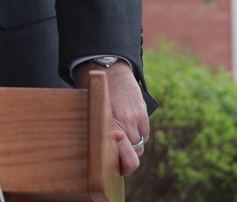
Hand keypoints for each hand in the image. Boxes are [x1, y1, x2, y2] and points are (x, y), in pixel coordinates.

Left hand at [74, 59, 148, 176]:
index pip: (128, 160)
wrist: (105, 66)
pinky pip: (145, 131)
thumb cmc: (90, 92)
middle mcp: (125, 124)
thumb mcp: (90, 113)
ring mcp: (135, 118)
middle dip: (128, 156)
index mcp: (109, 127)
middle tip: (117, 154)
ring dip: (133, 143)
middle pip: (135, 154)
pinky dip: (139, 132)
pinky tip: (128, 126)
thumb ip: (99, 132)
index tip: (119, 170)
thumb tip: (101, 152)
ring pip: (140, 143)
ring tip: (120, 136)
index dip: (125, 168)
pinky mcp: (142, 111)